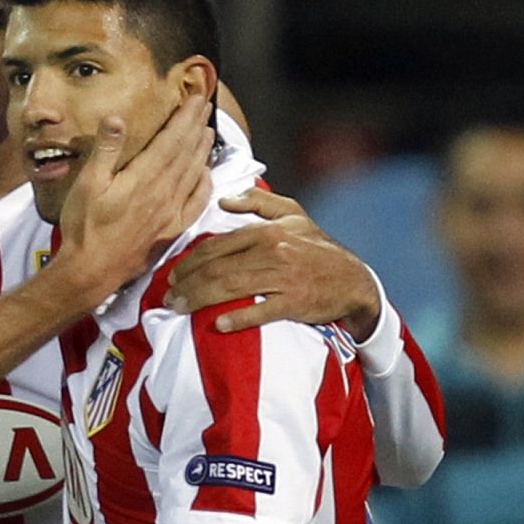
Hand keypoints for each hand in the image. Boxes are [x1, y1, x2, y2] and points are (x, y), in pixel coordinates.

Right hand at [54, 92, 213, 304]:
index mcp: (144, 177)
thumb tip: (117, 118)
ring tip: (208, 130)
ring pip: (194, 173)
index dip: (185, 117)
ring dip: (202, 150)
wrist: (91, 271)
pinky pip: (196, 203)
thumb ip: (106, 150)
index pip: (172, 139)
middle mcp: (163, 192)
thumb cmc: (84, 227)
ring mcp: (171, 212)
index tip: (195, 98)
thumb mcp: (88, 183)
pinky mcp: (171, 230)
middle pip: (187, 152)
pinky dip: (204, 184)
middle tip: (205, 106)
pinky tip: (206, 174)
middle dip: (197, 126)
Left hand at [165, 188, 381, 338]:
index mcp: (266, 232)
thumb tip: (223, 200)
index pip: (216, 246)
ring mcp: (284, 278)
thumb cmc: (317, 248)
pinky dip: (239, 318)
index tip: (173, 277)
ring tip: (180, 309)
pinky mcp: (295, 302)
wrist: (353, 280)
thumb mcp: (293, 215)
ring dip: (200, 300)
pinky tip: (219, 324)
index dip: (189, 262)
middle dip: (187, 284)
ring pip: (231, 288)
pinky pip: (261, 311)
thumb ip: (258, 202)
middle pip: (217, 268)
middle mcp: (272, 251)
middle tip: (169, 298)